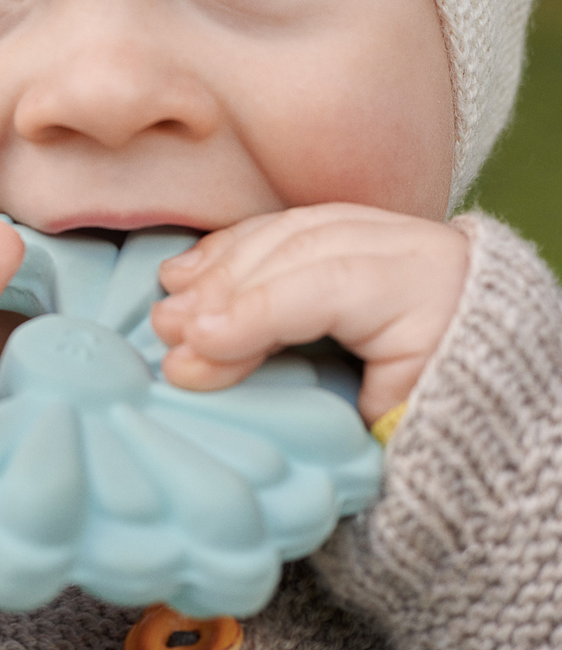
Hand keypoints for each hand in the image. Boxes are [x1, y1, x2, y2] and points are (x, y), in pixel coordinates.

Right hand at [150, 203, 468, 423]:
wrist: (482, 367)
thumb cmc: (439, 406)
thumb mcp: (397, 421)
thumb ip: (323, 403)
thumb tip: (218, 380)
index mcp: (429, 289)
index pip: (330, 286)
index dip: (258, 311)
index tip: (200, 345)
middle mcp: (402, 243)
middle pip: (297, 249)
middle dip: (224, 289)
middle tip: (167, 330)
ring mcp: (372, 227)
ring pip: (281, 231)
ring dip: (216, 267)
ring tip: (168, 304)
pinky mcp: (343, 228)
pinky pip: (276, 228)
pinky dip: (226, 250)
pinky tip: (186, 273)